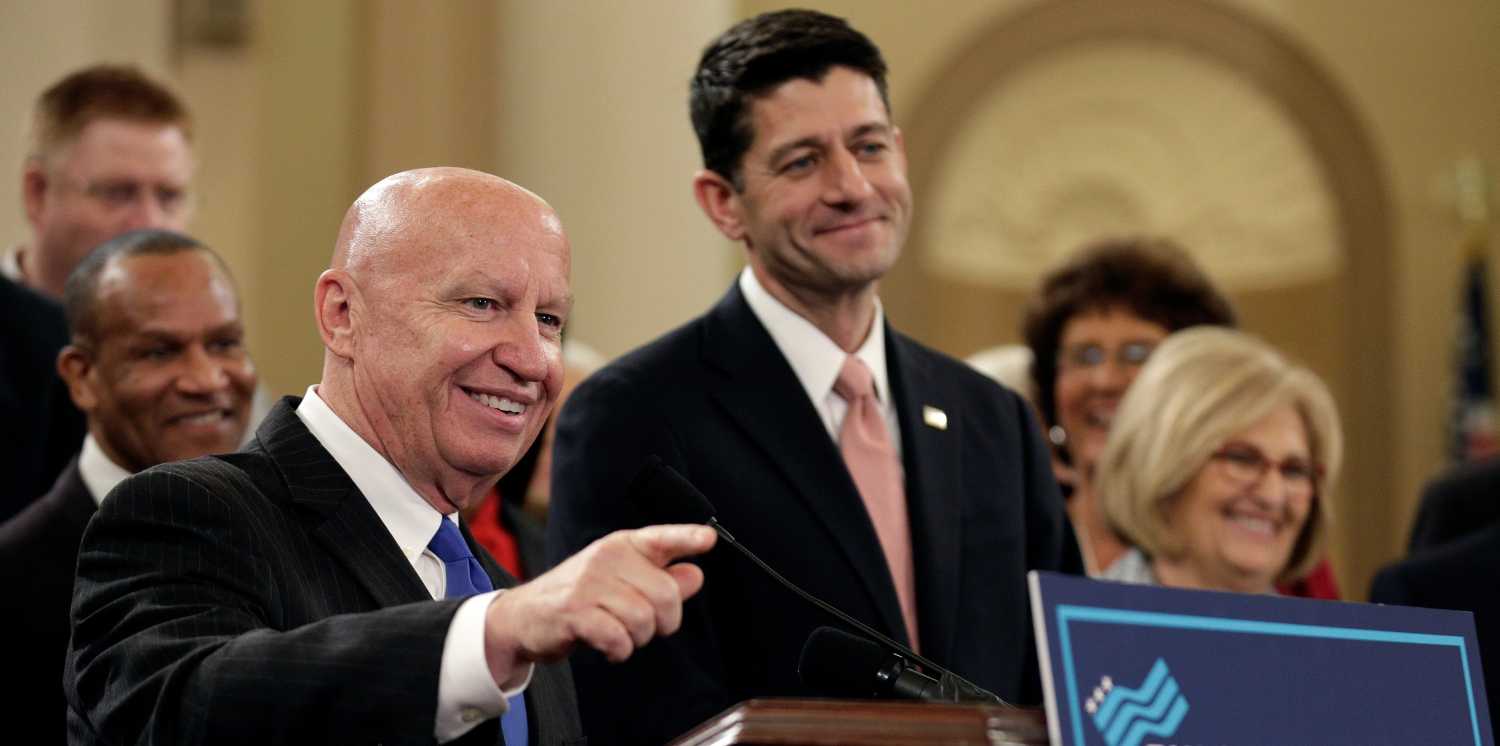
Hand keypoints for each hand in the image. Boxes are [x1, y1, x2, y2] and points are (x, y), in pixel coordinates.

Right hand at [481, 524, 715, 683]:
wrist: (523, 616)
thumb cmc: (580, 597)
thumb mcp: (622, 582)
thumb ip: (661, 578)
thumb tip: (696, 574)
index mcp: (622, 546)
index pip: (661, 538)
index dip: (687, 538)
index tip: (709, 539)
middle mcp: (607, 557)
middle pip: (665, 595)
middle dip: (664, 622)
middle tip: (645, 627)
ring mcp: (588, 583)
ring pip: (644, 619)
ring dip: (638, 639)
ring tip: (620, 634)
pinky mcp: (573, 611)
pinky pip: (618, 638)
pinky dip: (619, 650)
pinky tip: (608, 647)